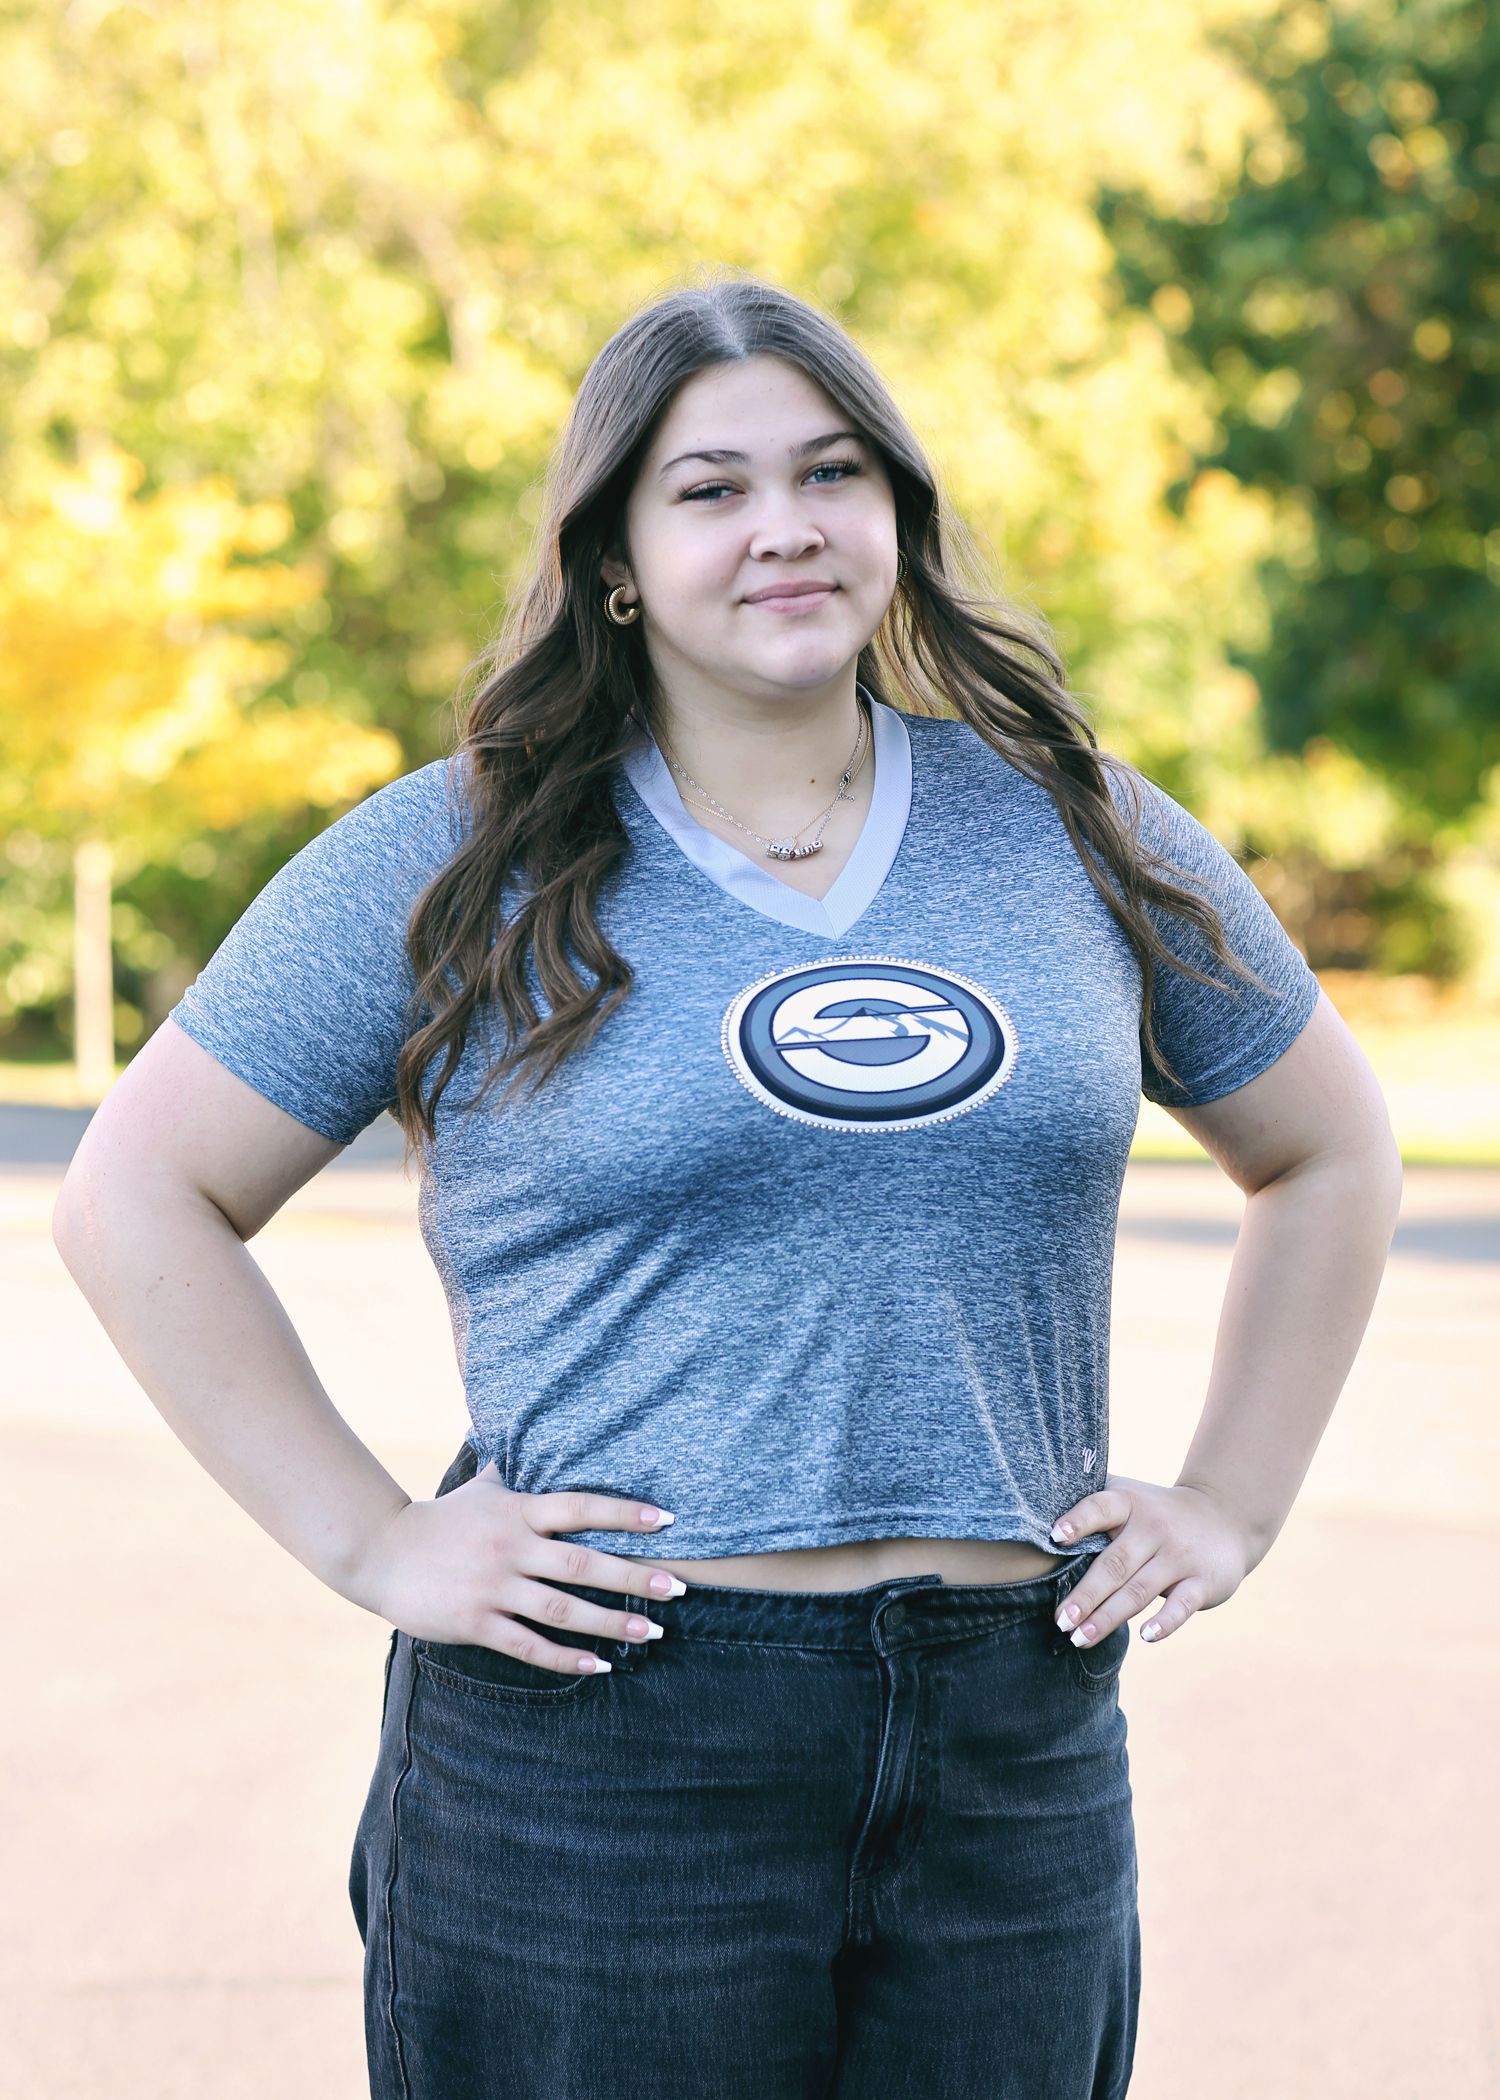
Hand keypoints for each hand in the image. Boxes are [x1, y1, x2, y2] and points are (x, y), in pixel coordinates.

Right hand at [346, 1461, 689, 1675]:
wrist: (380, 1553)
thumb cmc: (439, 1519)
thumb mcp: (479, 1488)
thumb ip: (512, 1469)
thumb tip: (530, 1425)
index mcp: (517, 1511)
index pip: (580, 1507)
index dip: (624, 1512)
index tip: (667, 1520)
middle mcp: (510, 1547)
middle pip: (582, 1563)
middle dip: (634, 1576)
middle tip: (678, 1587)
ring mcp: (493, 1587)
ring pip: (562, 1609)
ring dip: (611, 1623)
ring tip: (651, 1633)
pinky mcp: (475, 1623)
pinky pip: (528, 1645)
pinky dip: (565, 1658)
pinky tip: (598, 1665)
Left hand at [1048, 1474, 1252, 1646]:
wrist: (1225, 1516)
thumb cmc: (1157, 1512)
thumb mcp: (1129, 1495)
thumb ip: (1090, 1501)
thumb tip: (1031, 1513)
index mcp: (1129, 1503)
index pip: (1101, 1508)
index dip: (1078, 1521)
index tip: (1055, 1536)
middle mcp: (1154, 1528)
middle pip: (1115, 1563)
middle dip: (1085, 1595)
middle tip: (1060, 1621)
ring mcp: (1179, 1556)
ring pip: (1140, 1590)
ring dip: (1109, 1617)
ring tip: (1080, 1638)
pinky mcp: (1202, 1582)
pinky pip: (1182, 1605)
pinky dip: (1165, 1622)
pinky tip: (1145, 1636)